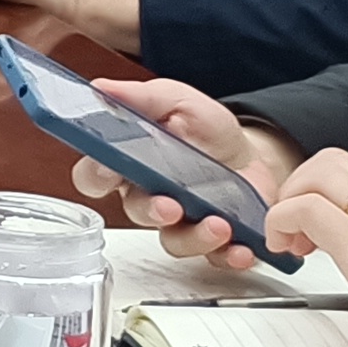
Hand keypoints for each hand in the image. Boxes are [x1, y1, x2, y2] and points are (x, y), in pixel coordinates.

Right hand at [64, 75, 290, 266]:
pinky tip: (241, 248)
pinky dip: (229, 256)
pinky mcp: (214, 240)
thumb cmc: (206, 130)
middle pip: (136, 212)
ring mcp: (181, 222)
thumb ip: (142, 98)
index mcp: (130, 164)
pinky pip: (214, 257)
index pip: (95, 176)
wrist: (252, 154)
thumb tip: (101, 89)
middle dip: (151, 211)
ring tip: (220, 225)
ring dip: (194, 237)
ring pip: (173, 241)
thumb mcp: (178, 101)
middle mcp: (149, 197)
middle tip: (170, 206)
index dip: (97, 177)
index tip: (109, 171)